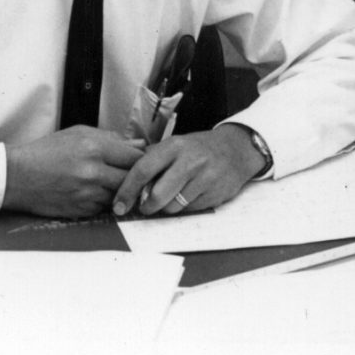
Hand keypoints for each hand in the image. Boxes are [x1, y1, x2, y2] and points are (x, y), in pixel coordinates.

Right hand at [3, 127, 146, 218]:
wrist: (18, 176)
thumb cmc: (47, 151)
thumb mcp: (77, 134)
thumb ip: (111, 139)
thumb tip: (139, 146)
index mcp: (94, 147)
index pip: (135, 157)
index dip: (142, 160)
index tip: (143, 162)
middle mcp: (93, 172)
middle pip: (132, 179)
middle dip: (136, 178)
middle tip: (136, 176)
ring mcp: (88, 194)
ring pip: (120, 195)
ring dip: (120, 190)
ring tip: (112, 182)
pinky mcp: (82, 210)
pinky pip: (105, 207)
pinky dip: (105, 201)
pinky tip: (95, 192)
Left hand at [111, 125, 263, 217]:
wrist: (235, 150)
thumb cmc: (197, 149)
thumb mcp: (174, 144)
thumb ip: (151, 159)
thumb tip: (124, 180)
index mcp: (174, 146)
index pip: (143, 170)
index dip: (127, 190)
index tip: (118, 205)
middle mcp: (190, 161)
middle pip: (158, 195)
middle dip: (147, 206)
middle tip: (145, 207)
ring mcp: (205, 178)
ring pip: (174, 207)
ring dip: (166, 208)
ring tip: (171, 196)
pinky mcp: (216, 194)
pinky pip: (190, 210)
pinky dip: (184, 208)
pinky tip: (189, 195)